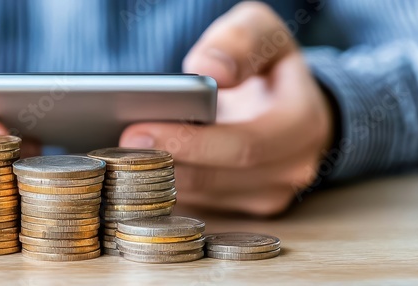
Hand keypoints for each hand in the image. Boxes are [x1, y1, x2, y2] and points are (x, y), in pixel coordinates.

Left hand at [120, 2, 332, 215]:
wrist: (294, 104)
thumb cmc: (271, 66)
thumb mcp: (262, 32)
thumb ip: (239, 40)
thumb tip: (207, 69)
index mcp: (302, 123)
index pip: (242, 144)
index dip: (188, 142)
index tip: (139, 128)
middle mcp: (292, 168)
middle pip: (218, 178)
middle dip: (164, 163)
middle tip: (116, 147)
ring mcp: (272, 194)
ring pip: (205, 197)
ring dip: (159, 180)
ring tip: (117, 157)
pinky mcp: (249, 208)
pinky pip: (202, 204)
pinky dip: (167, 187)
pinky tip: (136, 167)